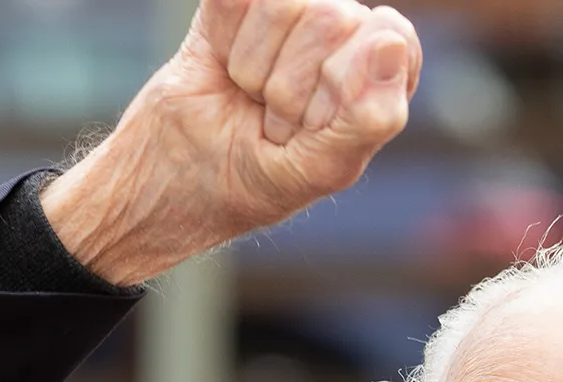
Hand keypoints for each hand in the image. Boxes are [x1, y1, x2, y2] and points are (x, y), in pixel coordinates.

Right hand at [42, 0, 420, 284]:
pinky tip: (225, 66)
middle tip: (275, 122)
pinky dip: (225, 39)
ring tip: (251, 99)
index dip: (345, 84)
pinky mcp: (237, 1)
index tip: (314, 128)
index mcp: (380, 73)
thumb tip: (391, 44)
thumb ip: (370, 117)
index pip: (388, 38)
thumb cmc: (255, 182)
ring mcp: (290, 13)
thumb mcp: (321, 169)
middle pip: (333, 16)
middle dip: (293, 87)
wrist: (171, 178)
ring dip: (256, 69)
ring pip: (284, 4)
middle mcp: (341, 33)